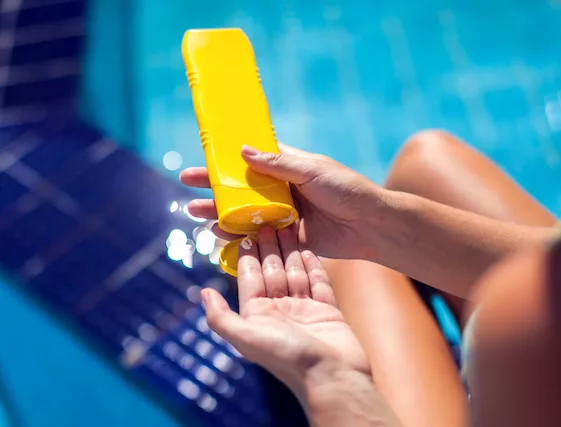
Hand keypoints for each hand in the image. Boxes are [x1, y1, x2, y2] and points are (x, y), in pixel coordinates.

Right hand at [180, 143, 383, 259]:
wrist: (370, 224)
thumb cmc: (346, 190)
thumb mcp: (312, 170)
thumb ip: (278, 164)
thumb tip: (242, 150)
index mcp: (288, 167)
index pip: (251, 158)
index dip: (227, 158)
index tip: (203, 155)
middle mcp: (282, 189)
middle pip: (241, 186)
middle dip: (214, 185)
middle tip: (186, 183)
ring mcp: (283, 214)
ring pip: (245, 212)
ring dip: (220, 211)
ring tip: (196, 211)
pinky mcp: (287, 237)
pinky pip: (259, 236)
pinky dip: (239, 236)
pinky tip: (219, 234)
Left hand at [200, 226, 369, 392]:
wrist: (333, 376)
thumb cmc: (288, 357)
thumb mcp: (247, 337)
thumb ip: (221, 317)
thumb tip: (203, 292)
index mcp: (259, 316)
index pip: (251, 279)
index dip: (248, 255)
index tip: (248, 231)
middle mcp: (280, 311)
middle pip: (274, 272)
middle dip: (271, 248)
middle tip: (270, 221)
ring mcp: (305, 310)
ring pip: (296, 274)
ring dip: (292, 251)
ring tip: (290, 226)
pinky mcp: (328, 310)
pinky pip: (319, 283)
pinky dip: (314, 266)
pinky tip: (309, 249)